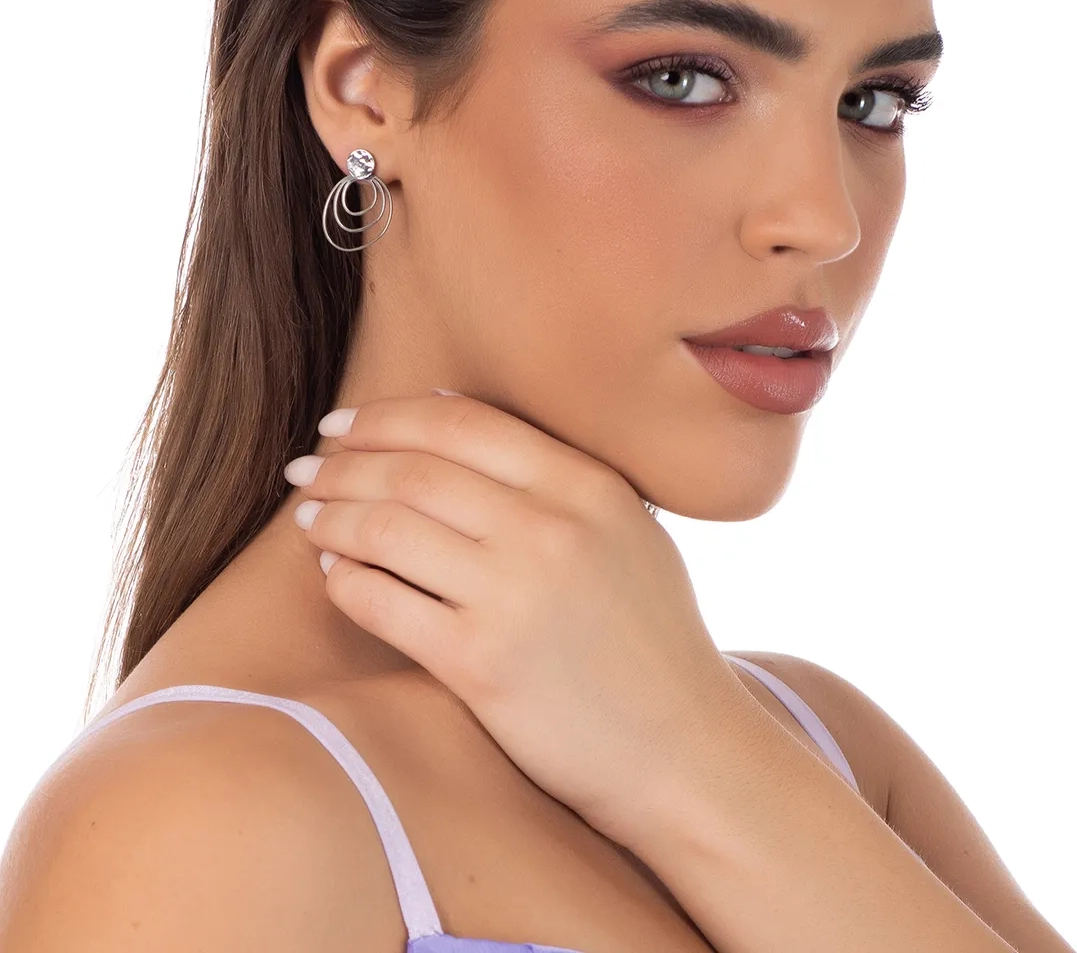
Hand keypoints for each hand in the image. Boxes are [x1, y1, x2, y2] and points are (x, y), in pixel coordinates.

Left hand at [285, 391, 740, 842]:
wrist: (683, 752)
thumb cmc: (653, 639)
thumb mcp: (626, 532)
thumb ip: (553, 476)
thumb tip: (451, 411)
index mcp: (588, 486)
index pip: (461, 422)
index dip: (385, 416)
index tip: (340, 427)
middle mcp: (551, 529)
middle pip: (413, 469)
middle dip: (343, 463)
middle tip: (306, 469)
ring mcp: (515, 595)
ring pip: (386, 527)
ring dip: (331, 516)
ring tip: (310, 517)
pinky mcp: (480, 664)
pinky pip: (380, 601)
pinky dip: (343, 577)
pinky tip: (334, 571)